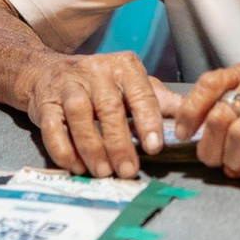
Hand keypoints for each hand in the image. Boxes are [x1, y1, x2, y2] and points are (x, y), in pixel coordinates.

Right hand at [16, 51, 167, 178]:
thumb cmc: (99, 85)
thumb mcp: (132, 85)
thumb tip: (195, 120)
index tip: (154, 147)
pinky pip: (51, 126)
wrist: (45, 72)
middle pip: (109, 108)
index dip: (147, 120)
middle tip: (128, 170)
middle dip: (119, 142)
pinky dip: (63, 149)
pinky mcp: (44, 102)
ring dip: (91, 146)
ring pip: (79, 114)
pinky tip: (76, 166)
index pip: (141, 93)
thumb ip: (161, 103)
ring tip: (103, 171)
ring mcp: (67, 85)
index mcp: (124, 67)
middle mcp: (95, 71)